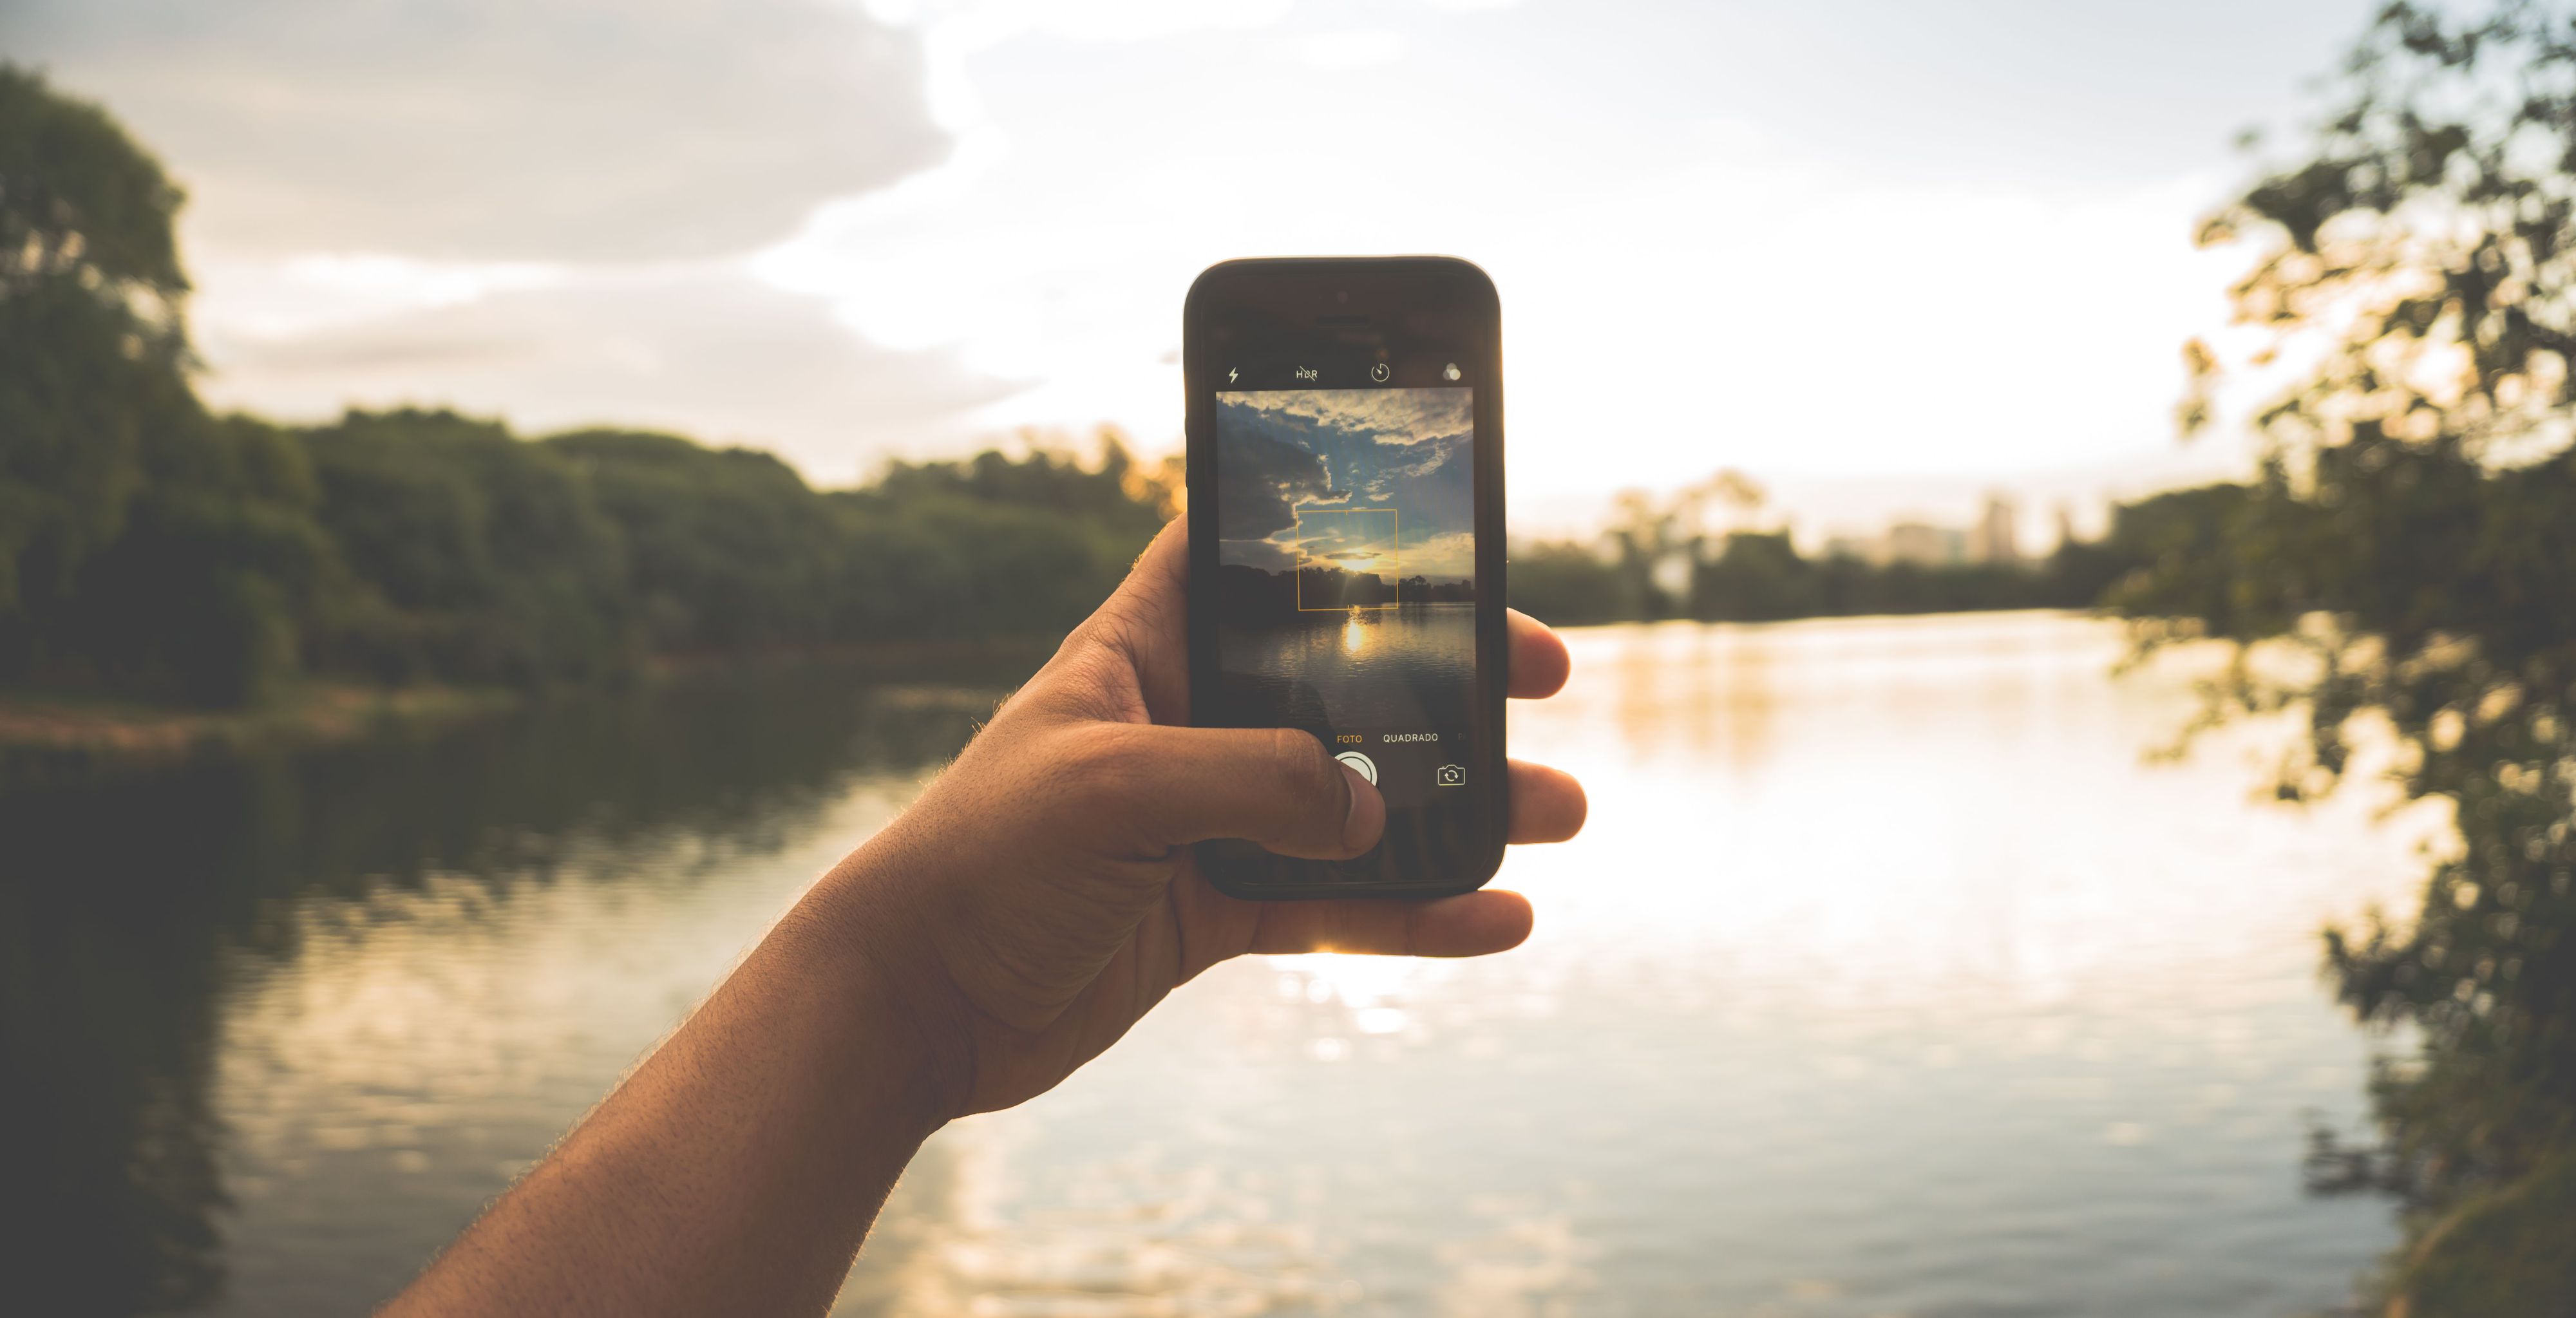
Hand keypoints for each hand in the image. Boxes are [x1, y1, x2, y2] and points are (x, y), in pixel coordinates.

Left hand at [809, 515, 1586, 1118]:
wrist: (912, 1008)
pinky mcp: (1212, 911)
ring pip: (1359, 801)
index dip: (1331, 528)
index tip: (1435, 524)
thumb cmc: (981, 861)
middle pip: (1340, 679)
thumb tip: (1376, 806)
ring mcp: (1204, 821)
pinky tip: (1496, 918)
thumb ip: (1253, 778)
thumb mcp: (1116, 788)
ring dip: (1460, 805)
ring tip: (1562, 810)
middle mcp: (1184, 724)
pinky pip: (1337, 907)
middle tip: (1544, 671)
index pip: (1243, 554)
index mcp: (1143, 650)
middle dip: (1447, 676)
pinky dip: (1416, 915)